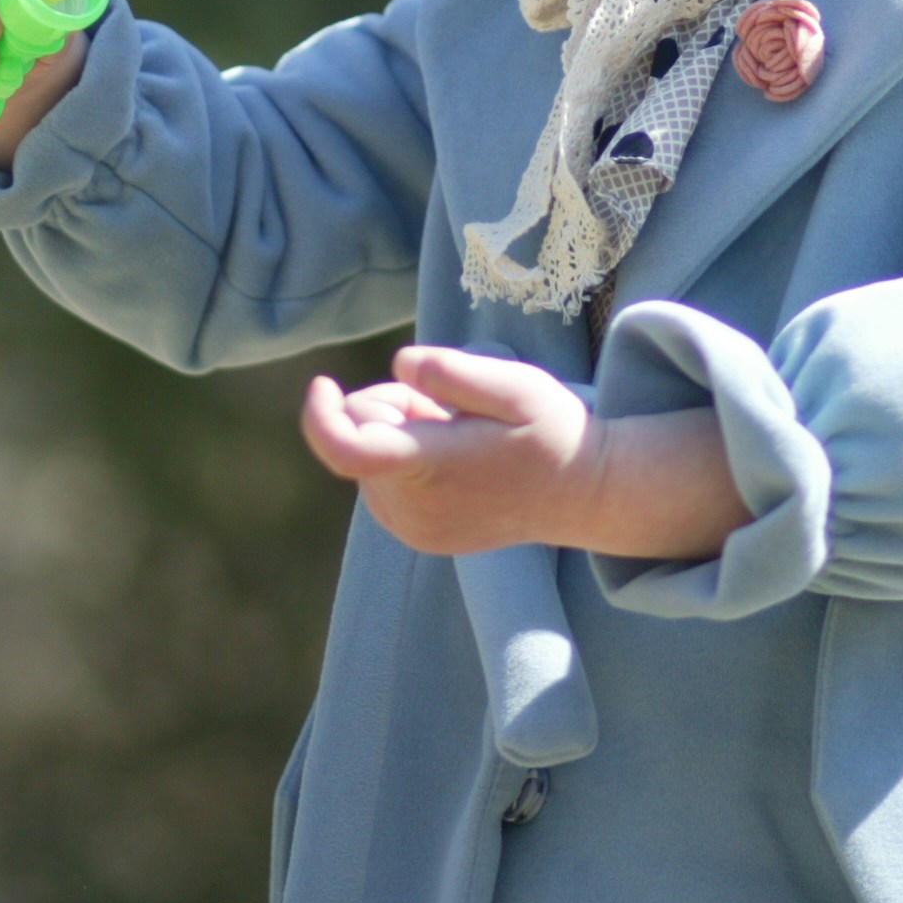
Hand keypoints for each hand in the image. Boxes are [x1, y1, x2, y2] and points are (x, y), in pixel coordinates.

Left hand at [299, 346, 750, 560]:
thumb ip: (453, 373)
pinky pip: (384, 481)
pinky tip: (457, 460)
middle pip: (360, 435)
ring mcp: (411, 529)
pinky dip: (408, 459)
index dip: (321, 414)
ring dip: (403, 433)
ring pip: (371, 456)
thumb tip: (398, 366)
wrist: (581, 494)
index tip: (324, 381)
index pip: (345, 449)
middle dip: (392, 408)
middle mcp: (410, 510)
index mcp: (430, 469)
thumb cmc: (550, 432)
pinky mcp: (415, 536)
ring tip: (461, 436)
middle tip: (452, 410)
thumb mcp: (515, 386)